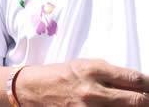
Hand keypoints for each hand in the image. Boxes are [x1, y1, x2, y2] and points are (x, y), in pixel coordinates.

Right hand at [17, 59, 148, 105]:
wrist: (31, 89)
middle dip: (148, 101)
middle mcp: (93, 91)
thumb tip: (137, 83)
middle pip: (138, 101)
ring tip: (130, 104)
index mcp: (94, 70)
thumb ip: (110, 73)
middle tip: (148, 100)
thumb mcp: (83, 65)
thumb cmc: (59, 75)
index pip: (136, 80)